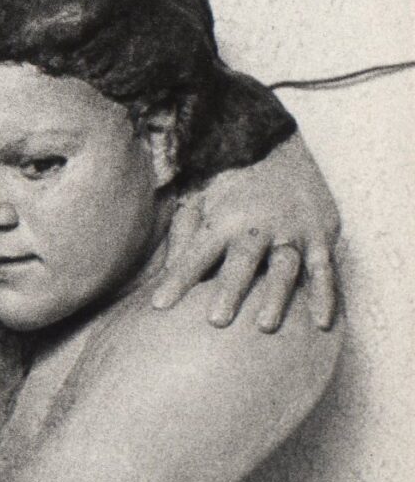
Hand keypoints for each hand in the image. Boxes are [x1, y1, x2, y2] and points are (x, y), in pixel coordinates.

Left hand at [152, 134, 341, 331]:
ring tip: (263, 327)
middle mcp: (258, 227)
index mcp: (224, 220)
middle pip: (243, 261)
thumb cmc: (232, 192)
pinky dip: (324, 296)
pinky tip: (320, 324)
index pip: (197, 254)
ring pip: (284, 268)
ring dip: (275, 297)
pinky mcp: (321, 238)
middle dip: (230, 290)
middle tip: (216, 320)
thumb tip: (160, 271)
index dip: (178, 279)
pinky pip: (324, 270)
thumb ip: (183, 235)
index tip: (158, 305)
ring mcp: (292, 232)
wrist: (283, 155)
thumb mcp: (202, 204)